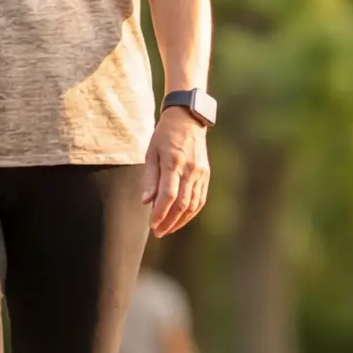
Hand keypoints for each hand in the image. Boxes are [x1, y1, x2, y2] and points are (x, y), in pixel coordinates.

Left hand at [141, 107, 210, 236]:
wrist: (187, 119)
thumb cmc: (164, 135)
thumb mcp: (151, 152)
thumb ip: (149, 178)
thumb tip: (146, 201)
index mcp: (174, 163)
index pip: (168, 195)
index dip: (160, 213)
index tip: (152, 225)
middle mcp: (190, 170)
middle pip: (182, 204)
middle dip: (169, 221)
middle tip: (158, 232)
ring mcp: (201, 173)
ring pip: (193, 204)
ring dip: (180, 220)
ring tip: (168, 229)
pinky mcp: (206, 175)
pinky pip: (200, 199)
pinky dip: (191, 212)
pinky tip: (181, 219)